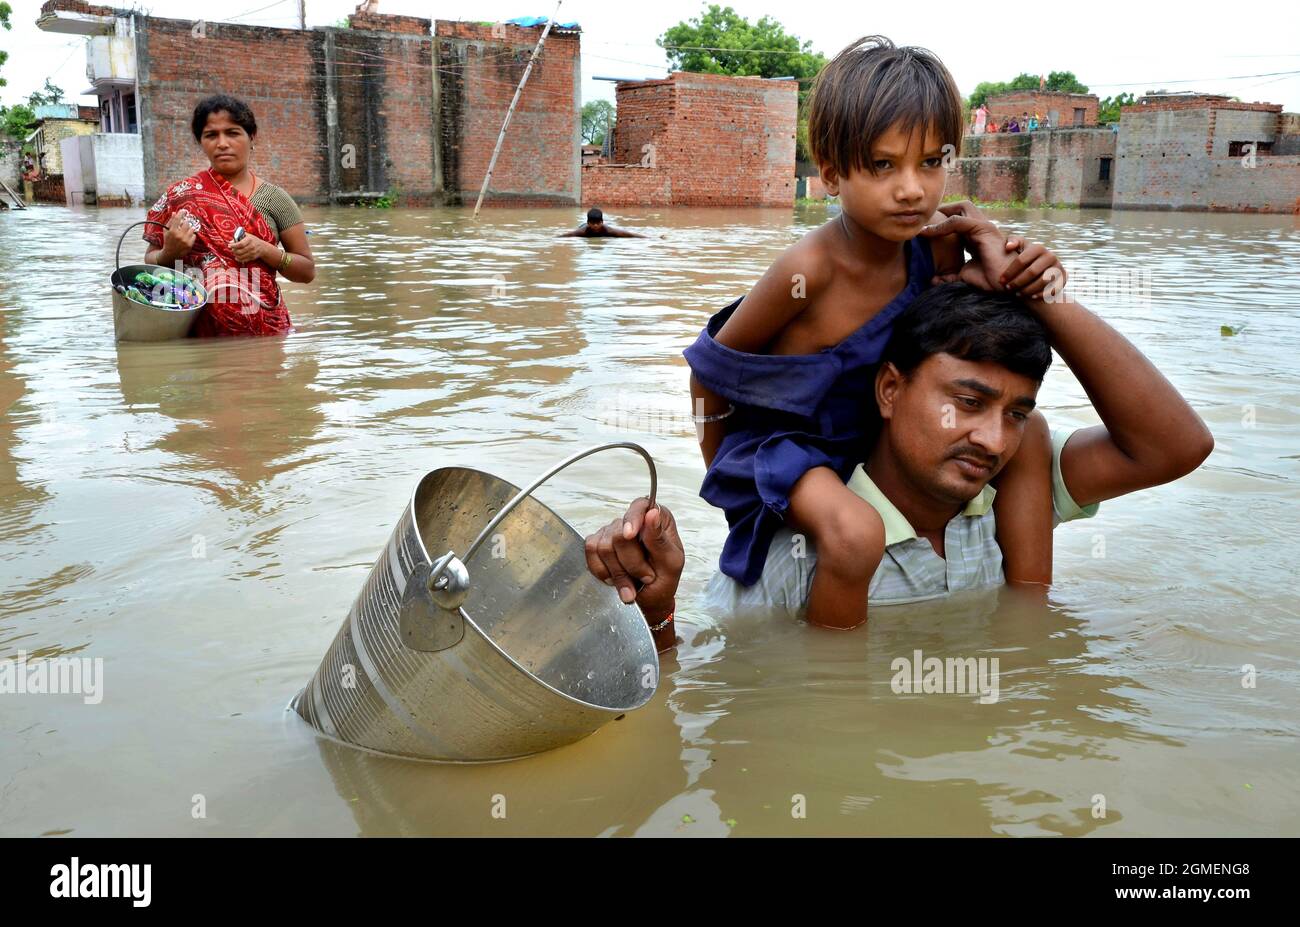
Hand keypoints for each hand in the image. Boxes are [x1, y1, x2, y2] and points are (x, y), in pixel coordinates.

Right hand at [162, 209, 196, 259]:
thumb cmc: (168, 240)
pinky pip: (194, 235)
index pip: (178, 219)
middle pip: (187, 223)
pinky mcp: (190, 244)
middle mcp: (179, 235)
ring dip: (189, 228)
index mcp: (172, 231)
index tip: (184, 211)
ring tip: (185, 231)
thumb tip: (175, 213)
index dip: (181, 213)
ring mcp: (185, 240)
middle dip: (186, 222)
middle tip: (184, 224)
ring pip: (191, 229)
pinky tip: (187, 236)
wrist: (170, 253)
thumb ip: (170, 221)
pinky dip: (191, 234)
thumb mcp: (166, 231)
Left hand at [229, 230, 269, 264]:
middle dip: (234, 250)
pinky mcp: (252, 257)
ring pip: (241, 256)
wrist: (262, 247)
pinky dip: (238, 259)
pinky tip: (237, 257)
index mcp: (249, 240)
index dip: (234, 245)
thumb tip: (231, 242)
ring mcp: (252, 253)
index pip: (240, 244)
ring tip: (234, 252)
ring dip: (235, 255)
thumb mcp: (247, 235)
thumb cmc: (252, 240)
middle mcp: (252, 247)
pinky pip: (243, 260)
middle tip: (232, 249)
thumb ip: (238, 237)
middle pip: (240, 251)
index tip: (229, 245)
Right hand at [583, 498, 683, 623]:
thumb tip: (652, 514)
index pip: (641, 506)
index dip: (633, 519)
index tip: (630, 535)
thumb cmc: (664, 580)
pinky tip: (615, 579)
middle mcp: (633, 522)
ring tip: (632, 584)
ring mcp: (612, 532)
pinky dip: (603, 572)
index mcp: (656, 519)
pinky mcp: (597, 545)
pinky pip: (591, 554)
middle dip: (631, 563)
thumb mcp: (671, 563)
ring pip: (604, 547)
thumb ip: (660, 540)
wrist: (650, 600)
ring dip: (619, 573)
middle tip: (646, 577)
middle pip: (619, 534)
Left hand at [918, 202, 1015, 290]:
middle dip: (943, 209)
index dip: (942, 220)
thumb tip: (933, 280)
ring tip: (924, 225)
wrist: (1005, 284)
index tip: (922, 230)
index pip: (959, 217)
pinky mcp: (984, 229)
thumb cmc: (989, 280)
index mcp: (977, 235)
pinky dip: (942, 225)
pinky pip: (959, 221)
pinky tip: (928, 233)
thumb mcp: (963, 275)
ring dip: (942, 213)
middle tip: (925, 219)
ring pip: (962, 207)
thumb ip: (949, 275)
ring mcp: (984, 226)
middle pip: (962, 206)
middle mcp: (982, 227)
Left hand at [998, 236, 1067, 301]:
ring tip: (1017, 294)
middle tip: (1008, 288)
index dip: (1009, 272)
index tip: (1001, 280)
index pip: (1021, 260)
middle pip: (1031, 272)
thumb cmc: (1025, 255)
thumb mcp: (1019, 245)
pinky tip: (1031, 297)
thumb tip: (1008, 247)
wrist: (1043, 264)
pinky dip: (1042, 294)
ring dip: (1028, 289)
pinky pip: (1054, 288)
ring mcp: (1058, 267)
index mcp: (1038, 248)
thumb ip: (1012, 241)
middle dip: (1017, 282)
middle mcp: (1050, 256)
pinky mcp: (1063, 277)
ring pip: (1042, 281)